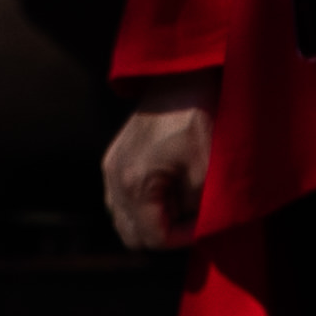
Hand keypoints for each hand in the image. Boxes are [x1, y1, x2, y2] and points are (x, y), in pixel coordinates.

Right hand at [105, 103, 210, 251]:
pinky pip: (120, 199)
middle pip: (132, 236)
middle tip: (191, 220)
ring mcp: (110, 167)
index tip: (204, 224)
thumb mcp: (206, 169)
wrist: (180, 77)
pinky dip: (140, 206)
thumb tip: (190, 225)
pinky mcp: (113, 158)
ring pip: (123, 219)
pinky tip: (165, 192)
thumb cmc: (196, 120)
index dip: (184, 238)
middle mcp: (114, 178)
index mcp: (135, 183)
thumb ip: (194, 208)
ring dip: (150, 221)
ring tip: (179, 206)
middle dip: (164, 234)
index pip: (155, 238)